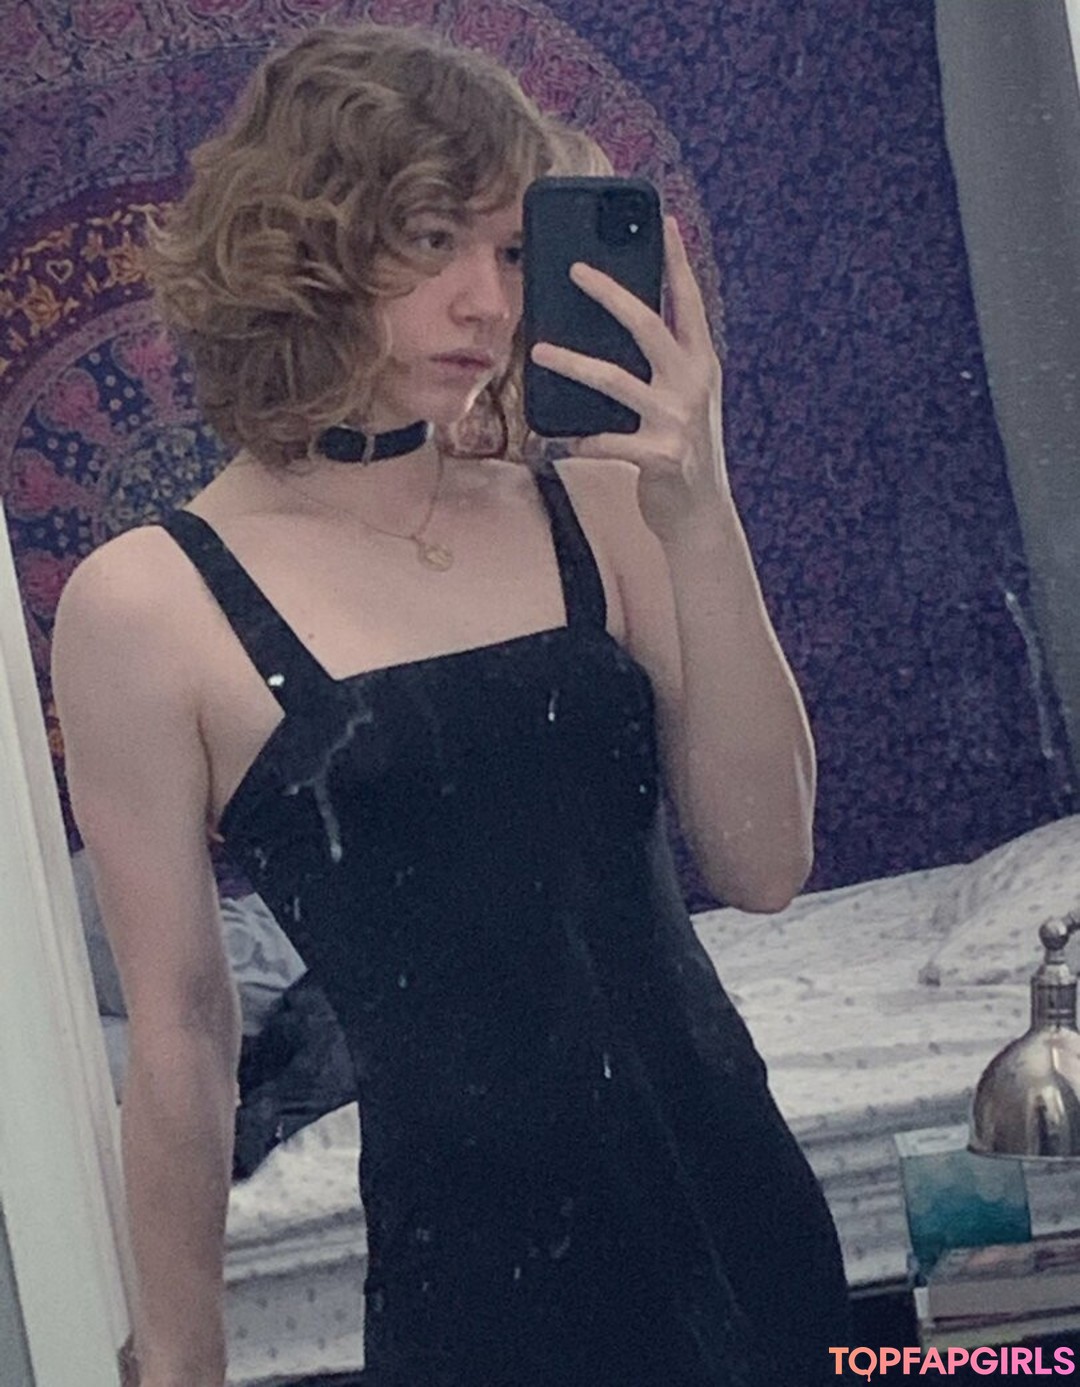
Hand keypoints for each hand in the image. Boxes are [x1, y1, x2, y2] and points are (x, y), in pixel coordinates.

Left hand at [529, 216, 729, 543]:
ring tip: (537, 352)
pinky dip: (580, 439)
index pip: (689, 302)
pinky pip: (606, 440)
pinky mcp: (659, 456)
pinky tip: (558, 439)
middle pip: (647, 326)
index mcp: (701, 363)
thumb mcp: (681, 400)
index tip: (663, 221)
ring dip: (571, 363)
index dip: (677, 262)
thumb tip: (613, 329)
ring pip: (614, 380)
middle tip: (575, 270)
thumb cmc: (680, 449)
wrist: (700, 515)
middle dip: (610, 293)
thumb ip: (660, 366)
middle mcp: (692, 385)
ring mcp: (677, 421)